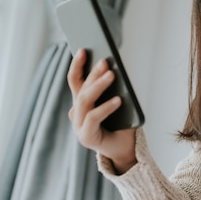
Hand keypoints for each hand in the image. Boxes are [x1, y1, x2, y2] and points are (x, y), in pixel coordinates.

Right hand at [67, 49, 136, 173]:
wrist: (125, 150)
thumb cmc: (122, 124)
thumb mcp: (118, 102)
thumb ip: (113, 89)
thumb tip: (114, 70)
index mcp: (81, 103)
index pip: (75, 80)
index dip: (78, 65)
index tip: (83, 49)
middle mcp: (76, 113)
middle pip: (81, 89)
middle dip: (92, 73)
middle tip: (105, 61)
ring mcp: (79, 125)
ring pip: (85, 101)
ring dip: (98, 86)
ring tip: (112, 74)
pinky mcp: (86, 137)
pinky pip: (94, 118)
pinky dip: (106, 107)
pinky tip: (118, 100)